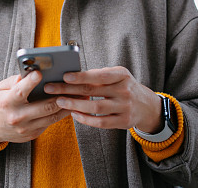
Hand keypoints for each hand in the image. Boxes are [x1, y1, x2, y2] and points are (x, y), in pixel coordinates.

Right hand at [0, 71, 71, 143]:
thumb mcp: (0, 89)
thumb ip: (13, 81)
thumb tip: (28, 74)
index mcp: (7, 102)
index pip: (20, 91)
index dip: (30, 82)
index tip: (39, 72)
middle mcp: (17, 117)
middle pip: (44, 106)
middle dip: (60, 96)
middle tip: (72, 86)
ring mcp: (26, 128)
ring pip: (52, 116)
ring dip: (67, 106)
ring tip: (80, 96)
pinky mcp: (33, 134)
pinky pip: (50, 123)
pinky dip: (61, 113)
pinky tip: (70, 105)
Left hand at [44, 66, 162, 131]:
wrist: (146, 105)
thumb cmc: (124, 86)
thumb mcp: (117, 75)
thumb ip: (99, 75)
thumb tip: (72, 76)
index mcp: (122, 75)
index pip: (99, 75)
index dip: (81, 76)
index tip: (64, 76)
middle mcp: (124, 91)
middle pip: (93, 91)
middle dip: (69, 90)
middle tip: (51, 88)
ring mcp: (125, 107)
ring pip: (96, 108)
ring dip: (75, 105)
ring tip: (59, 101)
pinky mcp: (123, 122)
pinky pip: (101, 122)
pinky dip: (85, 119)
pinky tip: (73, 114)